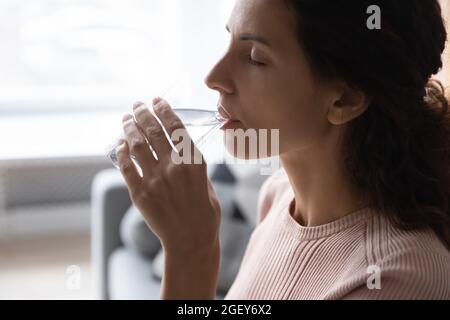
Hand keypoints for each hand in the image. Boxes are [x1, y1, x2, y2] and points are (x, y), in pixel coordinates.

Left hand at [116, 98, 220, 256]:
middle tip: (136, 105)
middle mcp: (174, 166)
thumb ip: (191, 163)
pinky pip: (126, 166)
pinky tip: (120, 144)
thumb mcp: (206, 181)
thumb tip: (175, 148)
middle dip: (143, 113)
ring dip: (129, 128)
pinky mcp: (140, 193)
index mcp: (194, 161)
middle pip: (153, 131)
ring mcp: (155, 179)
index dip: (163, 109)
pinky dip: (121, 152)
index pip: (175, 126)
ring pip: (137, 144)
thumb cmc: (204, 212)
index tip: (156, 100)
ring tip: (126, 119)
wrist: (191, 239)